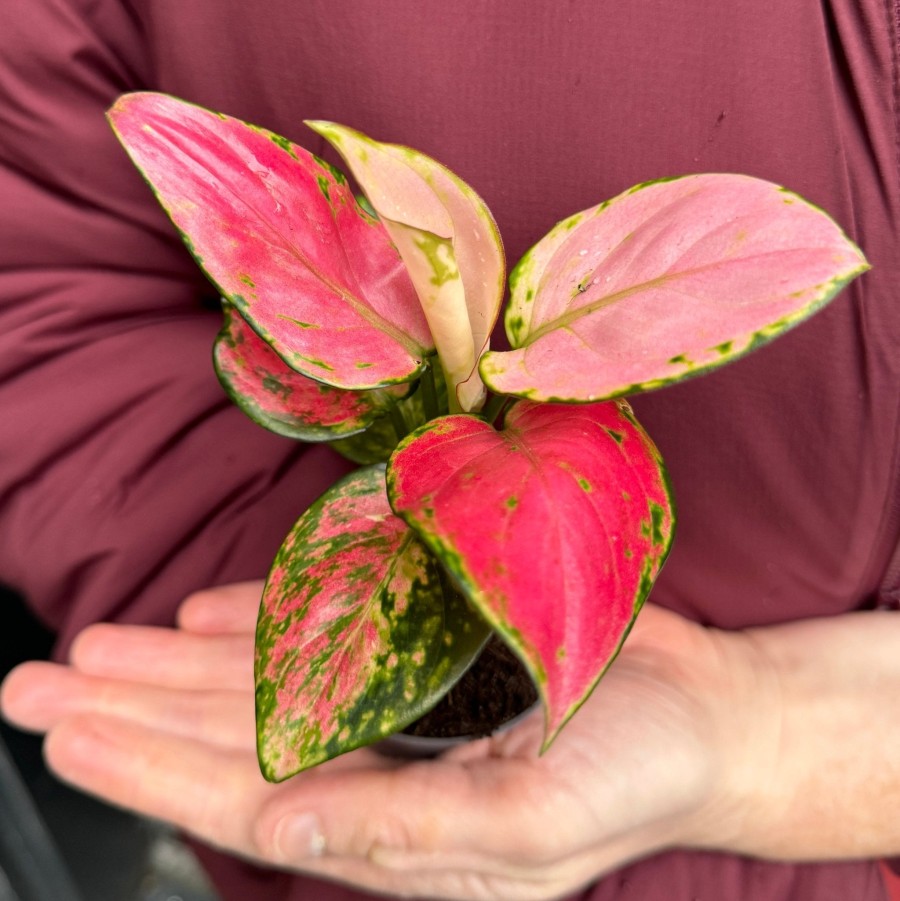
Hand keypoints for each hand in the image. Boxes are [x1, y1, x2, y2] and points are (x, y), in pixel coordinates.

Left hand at [0, 583, 773, 900]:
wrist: (705, 716)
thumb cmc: (637, 775)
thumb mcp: (533, 831)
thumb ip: (406, 834)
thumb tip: (282, 832)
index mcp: (396, 828)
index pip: (241, 797)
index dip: (146, 766)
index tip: (65, 732)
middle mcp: (382, 765)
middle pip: (229, 736)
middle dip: (130, 711)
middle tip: (37, 681)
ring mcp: (403, 705)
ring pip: (264, 682)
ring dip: (177, 665)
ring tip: (98, 645)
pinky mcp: (431, 651)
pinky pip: (331, 632)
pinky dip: (266, 625)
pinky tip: (208, 617)